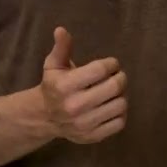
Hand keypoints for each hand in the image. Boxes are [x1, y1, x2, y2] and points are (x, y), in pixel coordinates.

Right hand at [40, 27, 126, 143]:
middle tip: (117, 77)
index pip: (101, 70)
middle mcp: (74, 106)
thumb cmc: (54, 86)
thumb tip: (61, 30)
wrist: (45, 117)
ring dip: (121, 96)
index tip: (111, 64)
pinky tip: (112, 106)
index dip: (111, 64)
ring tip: (114, 92)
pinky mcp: (92, 136)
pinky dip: (120, 113)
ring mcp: (84, 124)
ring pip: (120, 105)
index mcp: (64, 86)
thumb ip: (61, 47)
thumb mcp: (54, 65)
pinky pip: (119, 123)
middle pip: (114, 87)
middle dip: (120, 78)